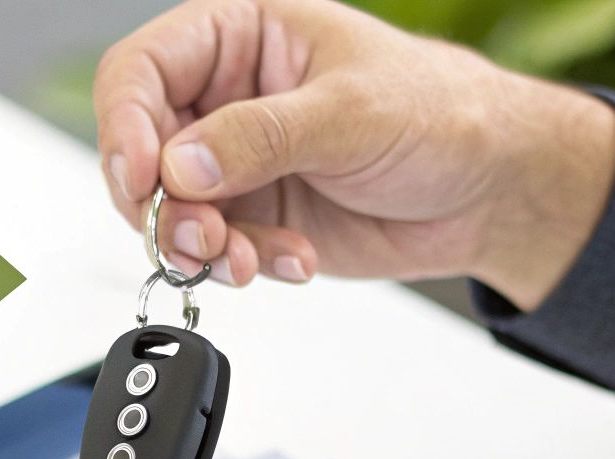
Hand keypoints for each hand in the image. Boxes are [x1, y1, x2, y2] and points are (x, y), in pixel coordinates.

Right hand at [93, 0, 614, 306]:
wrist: (491, 189)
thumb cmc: (441, 113)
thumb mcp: (351, 112)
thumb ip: (261, 136)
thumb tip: (179, 163)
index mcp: (240, 37)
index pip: (142, 70)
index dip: (123, 123)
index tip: (139, 177)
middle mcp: (227, 98)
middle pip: (141, 150)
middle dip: (161, 203)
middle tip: (199, 236)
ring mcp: (239, 162)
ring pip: (170, 210)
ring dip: (198, 245)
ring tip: (245, 259)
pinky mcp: (259, 216)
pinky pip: (217, 250)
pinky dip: (244, 265)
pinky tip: (293, 260)